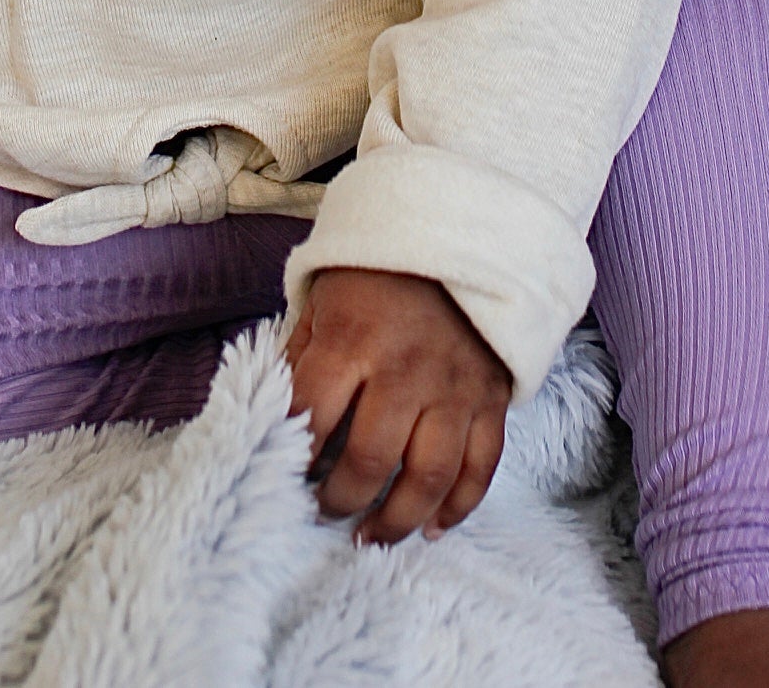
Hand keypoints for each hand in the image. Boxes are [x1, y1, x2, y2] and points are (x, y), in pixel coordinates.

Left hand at [286, 267, 510, 545]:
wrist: (458, 231)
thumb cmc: (377, 269)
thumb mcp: (325, 296)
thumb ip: (303, 355)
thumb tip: (277, 418)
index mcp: (353, 339)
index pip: (311, 417)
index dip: (293, 456)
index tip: (285, 474)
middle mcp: (405, 369)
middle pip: (369, 461)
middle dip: (340, 500)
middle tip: (326, 512)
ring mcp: (454, 387)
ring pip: (427, 478)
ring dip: (397, 521)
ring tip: (372, 538)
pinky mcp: (491, 398)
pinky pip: (480, 468)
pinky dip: (458, 507)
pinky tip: (433, 527)